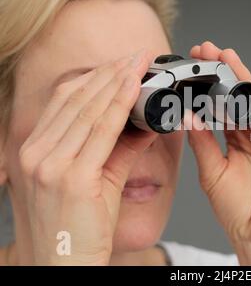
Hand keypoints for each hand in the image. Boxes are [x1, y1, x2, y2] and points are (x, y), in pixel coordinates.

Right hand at [18, 51, 156, 264]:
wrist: (65, 266)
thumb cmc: (79, 228)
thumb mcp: (97, 181)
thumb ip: (119, 150)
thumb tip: (144, 124)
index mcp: (36, 150)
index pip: (66, 102)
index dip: (94, 79)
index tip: (118, 64)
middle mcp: (37, 152)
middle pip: (76, 99)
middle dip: (109, 73)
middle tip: (134, 56)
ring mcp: (50, 164)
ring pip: (88, 110)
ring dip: (116, 82)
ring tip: (138, 64)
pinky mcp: (71, 177)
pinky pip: (101, 131)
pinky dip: (119, 105)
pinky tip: (134, 87)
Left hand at [186, 42, 250, 264]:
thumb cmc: (237, 208)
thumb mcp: (211, 170)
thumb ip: (203, 141)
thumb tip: (188, 114)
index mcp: (238, 140)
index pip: (222, 106)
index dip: (209, 86)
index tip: (194, 65)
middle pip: (240, 98)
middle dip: (224, 72)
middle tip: (207, 50)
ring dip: (244, 76)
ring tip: (227, 55)